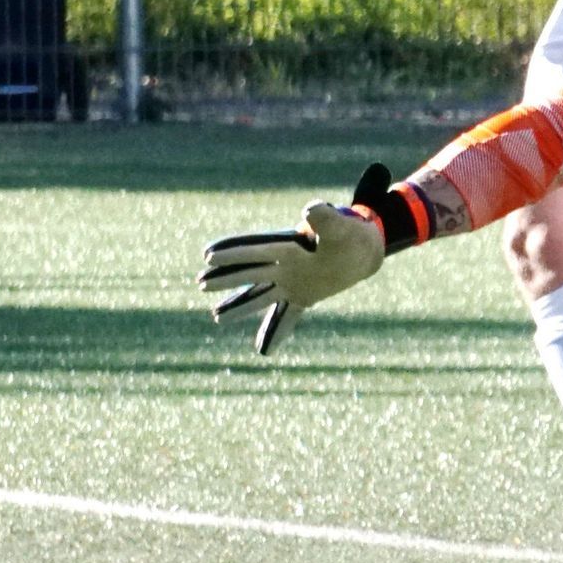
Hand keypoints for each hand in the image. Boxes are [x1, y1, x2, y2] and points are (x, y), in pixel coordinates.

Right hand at [199, 167, 399, 354]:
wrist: (361, 249)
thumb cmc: (349, 233)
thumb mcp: (339, 225)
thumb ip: (325, 218)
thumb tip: (310, 210)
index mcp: (287, 247)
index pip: (255, 250)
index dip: (234, 252)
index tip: (209, 255)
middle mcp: (284, 266)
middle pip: (250, 273)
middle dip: (226, 278)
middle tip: (201, 282)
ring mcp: (291, 283)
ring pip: (261, 297)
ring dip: (240, 307)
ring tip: (217, 317)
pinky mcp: (303, 297)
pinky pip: (286, 317)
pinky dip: (276, 332)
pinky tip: (264, 351)